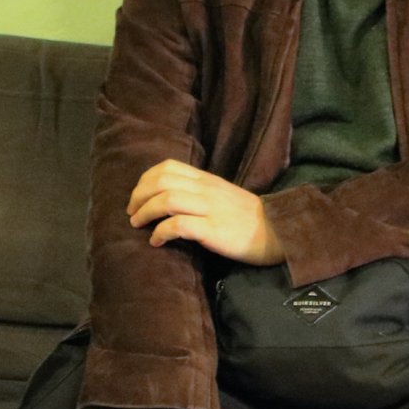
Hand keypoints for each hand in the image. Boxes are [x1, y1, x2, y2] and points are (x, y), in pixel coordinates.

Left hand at [127, 160, 282, 265]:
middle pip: (161, 181)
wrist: (276, 231)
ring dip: (145, 213)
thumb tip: (167, 197)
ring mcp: (209, 208)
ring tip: (138, 226)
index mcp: (207, 180)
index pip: (168, 167)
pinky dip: (160, 233)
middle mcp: (206, 190)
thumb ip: (198, 191)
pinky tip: (156, 242)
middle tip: (132, 214)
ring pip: (166, 200)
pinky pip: (178, 225)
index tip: (137, 199)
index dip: (145, 181)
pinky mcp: (213, 229)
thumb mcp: (222, 195)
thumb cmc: (246, 216)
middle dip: (138, 197)